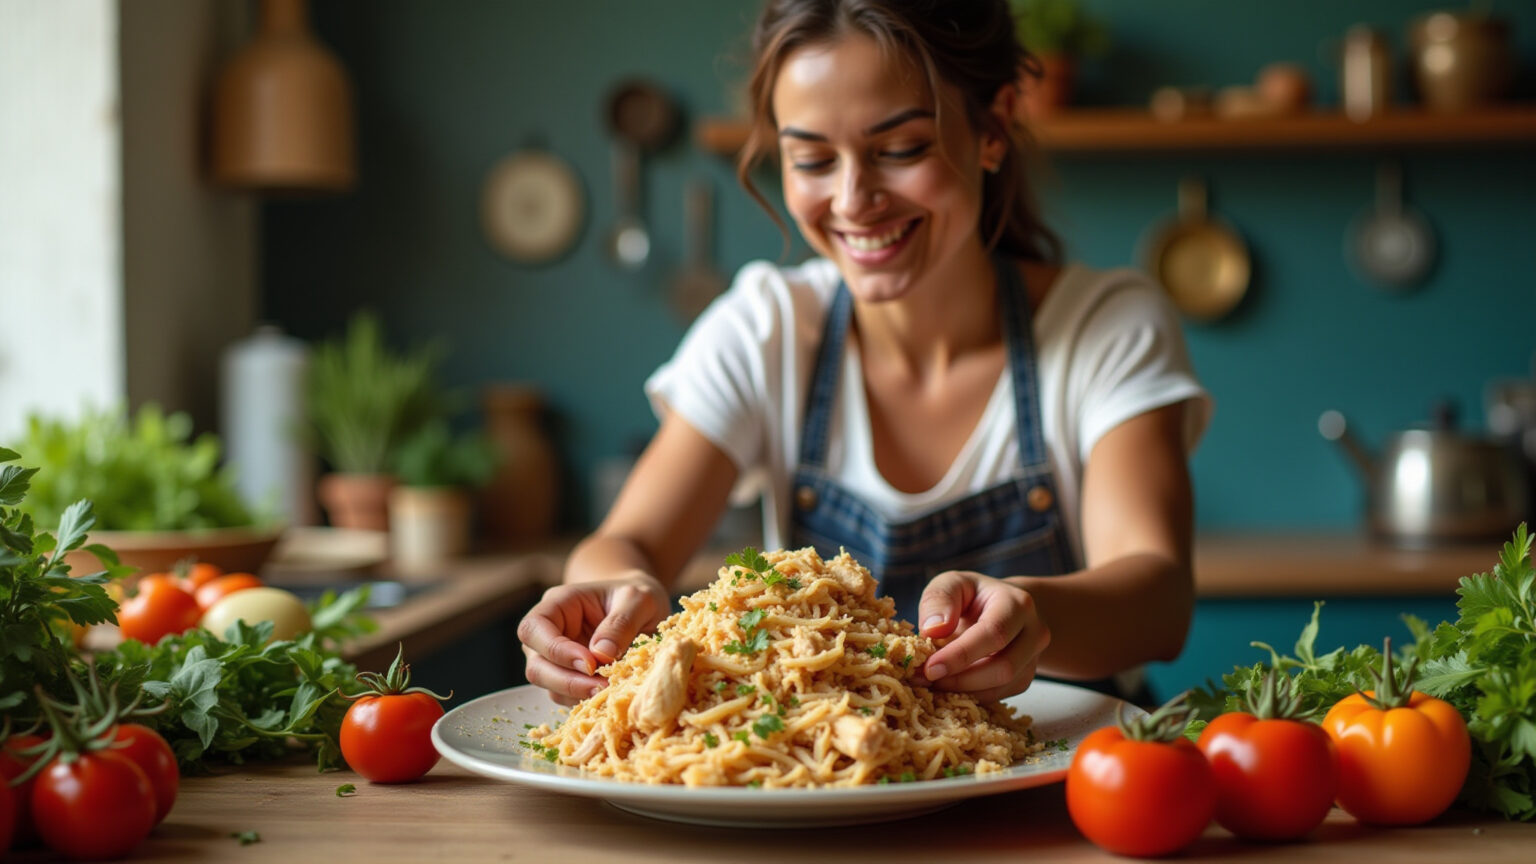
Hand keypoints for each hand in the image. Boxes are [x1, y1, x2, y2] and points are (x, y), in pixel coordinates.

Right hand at [516, 571, 670, 704]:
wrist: (645, 609)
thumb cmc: (637, 598)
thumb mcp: (639, 600)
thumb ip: (622, 623)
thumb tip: (601, 654)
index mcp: (559, 604)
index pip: (535, 628)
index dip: (556, 650)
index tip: (591, 664)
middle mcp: (549, 632)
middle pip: (536, 664)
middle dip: (567, 681)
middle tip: (602, 687)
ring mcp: (555, 657)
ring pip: (548, 685)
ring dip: (577, 693)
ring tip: (611, 691)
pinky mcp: (568, 676)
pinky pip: (565, 696)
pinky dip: (584, 700)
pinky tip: (609, 694)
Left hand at [917, 571, 1049, 701]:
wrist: (996, 607)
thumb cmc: (971, 595)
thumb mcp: (951, 584)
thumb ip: (939, 599)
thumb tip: (933, 630)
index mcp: (1017, 603)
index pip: (994, 634)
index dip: (961, 655)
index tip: (930, 668)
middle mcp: (1034, 631)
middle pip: (1004, 667)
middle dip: (961, 679)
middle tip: (925, 679)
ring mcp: (1033, 657)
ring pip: (1002, 686)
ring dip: (964, 691)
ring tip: (932, 682)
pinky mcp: (1024, 677)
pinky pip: (999, 695)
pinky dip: (971, 696)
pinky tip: (948, 686)